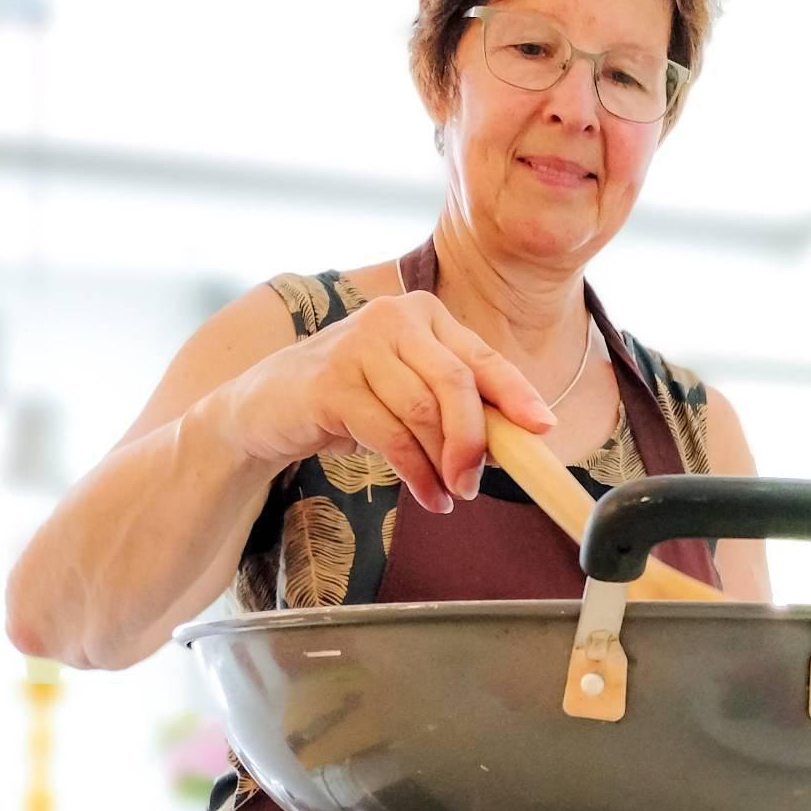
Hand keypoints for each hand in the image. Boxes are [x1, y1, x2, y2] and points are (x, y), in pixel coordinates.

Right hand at [211, 290, 553, 513]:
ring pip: (422, 411)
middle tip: (477, 483)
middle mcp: (393, 318)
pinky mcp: (329, 381)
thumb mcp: (410, 394)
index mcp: (424, 315)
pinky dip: (415, 472)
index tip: (543, 427)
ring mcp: (357, 344)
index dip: (517, 393)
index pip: (482, 356)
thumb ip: (459, 407)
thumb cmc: (351, 400)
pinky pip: (389, 434)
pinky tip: (428, 495)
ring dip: (443, 463)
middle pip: (455, 383)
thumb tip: (516, 442)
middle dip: (475, 440)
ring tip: (450, 493)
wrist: (267, 407)